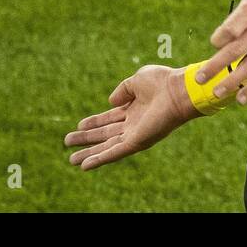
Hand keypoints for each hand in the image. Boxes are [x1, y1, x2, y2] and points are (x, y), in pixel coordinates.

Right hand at [64, 64, 200, 170]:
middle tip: (67, 142)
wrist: (178, 91)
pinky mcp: (137, 142)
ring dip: (89, 153)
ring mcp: (135, 134)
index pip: (109, 118)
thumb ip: (123, 90)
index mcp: (134, 108)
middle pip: (105, 134)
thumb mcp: (137, 80)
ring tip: (71, 160)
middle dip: (86, 139)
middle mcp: (134, 124)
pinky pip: (115, 153)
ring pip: (107, 147)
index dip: (93, 122)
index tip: (78, 126)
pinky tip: (85, 165)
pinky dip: (100, 159)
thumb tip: (110, 102)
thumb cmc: (163, 82)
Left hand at [195, 0, 246, 104]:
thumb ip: (238, 17)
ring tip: (217, 93)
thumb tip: (220, 40)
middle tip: (200, 78)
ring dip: (233, 81)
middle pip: (236, 49)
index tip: (215, 43)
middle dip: (216, 65)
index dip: (219, 38)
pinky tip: (241, 98)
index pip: (231, 28)